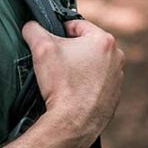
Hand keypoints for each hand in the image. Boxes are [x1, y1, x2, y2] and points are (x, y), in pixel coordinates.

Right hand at [21, 18, 123, 147]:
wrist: (73, 123)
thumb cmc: (61, 83)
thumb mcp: (41, 48)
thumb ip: (33, 29)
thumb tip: (30, 26)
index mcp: (103, 40)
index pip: (76, 25)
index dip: (58, 32)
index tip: (49, 45)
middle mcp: (116, 57)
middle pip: (85, 44)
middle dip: (69, 50)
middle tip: (55, 63)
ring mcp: (118, 77)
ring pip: (92, 63)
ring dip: (78, 67)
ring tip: (63, 79)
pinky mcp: (115, 96)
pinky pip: (96, 82)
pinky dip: (85, 84)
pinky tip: (72, 92)